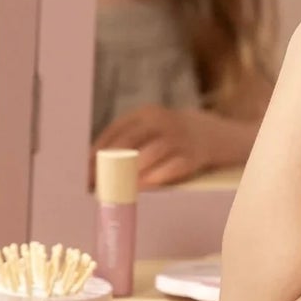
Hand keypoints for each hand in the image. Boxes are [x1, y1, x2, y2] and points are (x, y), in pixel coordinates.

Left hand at [92, 105, 217, 187]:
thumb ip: (127, 142)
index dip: (98, 151)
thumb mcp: (150, 129)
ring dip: (132, 171)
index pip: (116, 130)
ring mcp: (181, 137)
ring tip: (117, 186)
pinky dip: (158, 176)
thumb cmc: (171, 137)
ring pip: (152, 152)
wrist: (215, 134)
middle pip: (130, 140)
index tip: (85, 170)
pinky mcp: (195, 155)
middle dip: (110, 163)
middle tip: (97, 182)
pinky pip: (174, 166)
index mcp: (146, 114)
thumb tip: (94, 166)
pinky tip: (144, 187)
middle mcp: (162, 121)